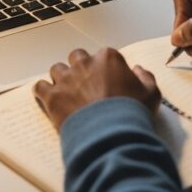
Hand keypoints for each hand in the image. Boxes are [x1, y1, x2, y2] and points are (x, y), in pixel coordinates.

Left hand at [34, 48, 160, 130]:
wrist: (112, 135)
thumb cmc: (131, 113)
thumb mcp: (151, 93)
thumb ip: (145, 77)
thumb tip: (138, 70)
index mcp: (108, 58)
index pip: (103, 55)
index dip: (104, 69)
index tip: (107, 80)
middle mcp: (85, 64)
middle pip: (77, 57)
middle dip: (80, 68)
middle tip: (86, 84)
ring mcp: (67, 79)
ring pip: (57, 69)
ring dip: (61, 79)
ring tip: (67, 93)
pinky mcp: (53, 96)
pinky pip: (39, 87)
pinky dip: (43, 92)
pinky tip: (47, 98)